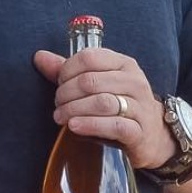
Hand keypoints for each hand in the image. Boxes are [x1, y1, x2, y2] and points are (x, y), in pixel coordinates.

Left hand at [34, 48, 174, 170]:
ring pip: (101, 103)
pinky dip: (90, 125)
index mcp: (123, 64)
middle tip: (57, 105)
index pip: (89, 57)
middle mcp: (134, 81)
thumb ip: (69, 71)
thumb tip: (39, 56)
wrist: (152, 135)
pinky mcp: (139, 131)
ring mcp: (140, 106)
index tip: (59, 84)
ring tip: (61, 117)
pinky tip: (74, 126)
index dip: (67, 70)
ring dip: (74, 110)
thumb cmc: (120, 105)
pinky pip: (114, 125)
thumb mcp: (98, 84)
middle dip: (67, 94)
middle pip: (91, 81)